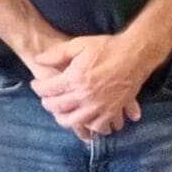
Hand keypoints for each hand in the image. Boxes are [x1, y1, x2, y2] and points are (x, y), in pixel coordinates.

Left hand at [28, 33, 152, 136]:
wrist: (135, 54)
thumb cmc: (107, 48)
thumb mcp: (79, 44)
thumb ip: (57, 53)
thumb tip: (38, 59)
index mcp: (75, 78)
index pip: (48, 89)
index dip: (38, 88)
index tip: (36, 85)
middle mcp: (85, 96)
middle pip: (58, 108)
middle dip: (48, 104)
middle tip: (46, 100)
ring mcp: (99, 106)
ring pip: (75, 122)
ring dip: (64, 119)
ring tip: (62, 113)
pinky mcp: (112, 111)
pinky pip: (98, 127)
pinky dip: (90, 127)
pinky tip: (86, 120)